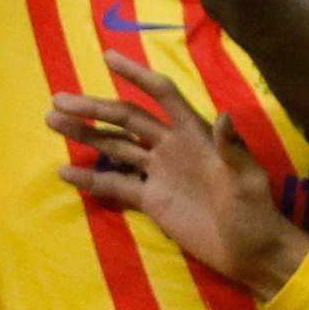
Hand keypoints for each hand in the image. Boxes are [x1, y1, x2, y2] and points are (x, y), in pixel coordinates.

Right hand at [57, 55, 301, 293]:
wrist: (252, 252)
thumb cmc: (256, 212)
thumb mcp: (247, 180)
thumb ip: (233, 149)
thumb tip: (224, 116)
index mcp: (195, 134)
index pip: (162, 95)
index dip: (137, 75)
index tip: (108, 57)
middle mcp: (172, 147)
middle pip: (127, 119)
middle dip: (93, 107)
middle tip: (59, 100)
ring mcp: (159, 173)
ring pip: (116, 148)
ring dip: (86, 135)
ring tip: (52, 122)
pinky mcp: (152, 201)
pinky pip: (116, 186)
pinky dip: (91, 180)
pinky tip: (65, 173)